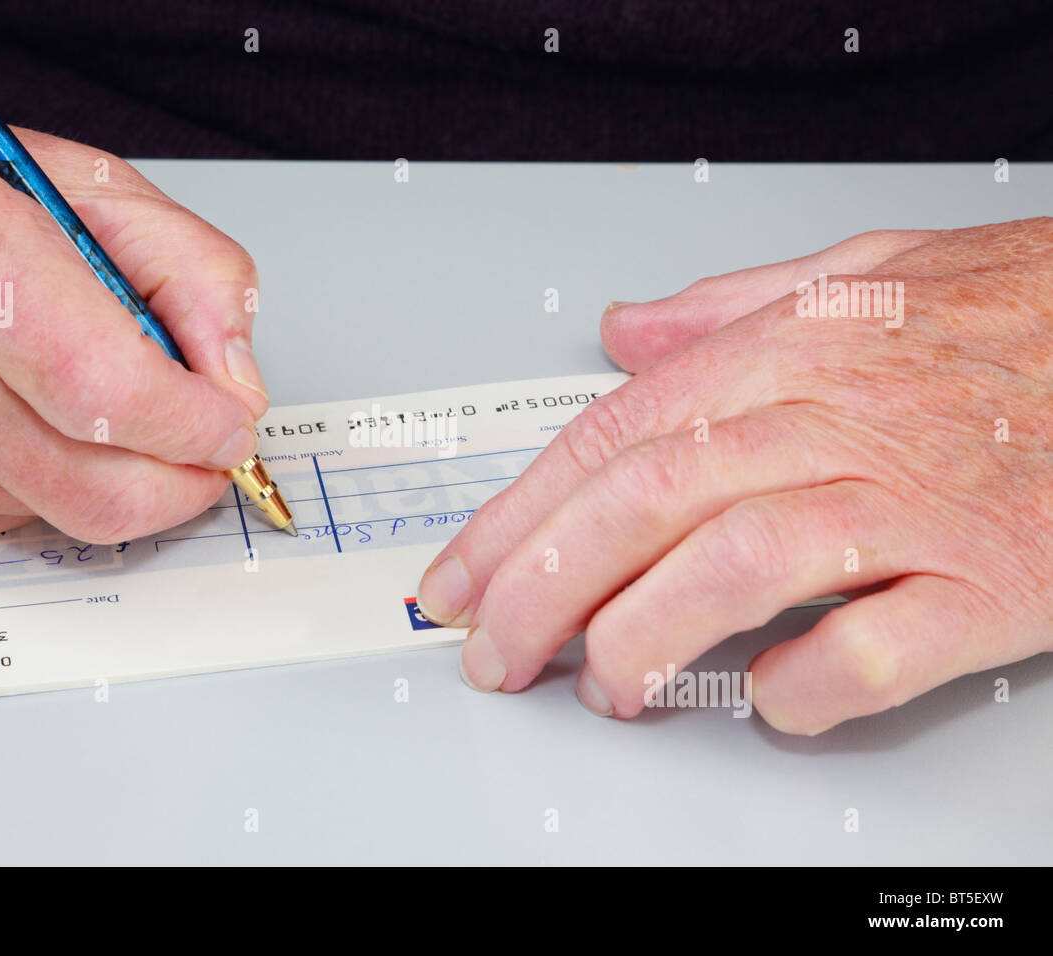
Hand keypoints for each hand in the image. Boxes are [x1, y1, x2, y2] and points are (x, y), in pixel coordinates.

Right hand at [0, 44, 267, 547]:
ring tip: (83, 397)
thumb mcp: (85, 188)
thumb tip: (236, 387)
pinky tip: (13, 418)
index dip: (195, 422)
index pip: (107, 390)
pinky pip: (11, 525)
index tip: (230, 419)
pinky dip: (47, 485)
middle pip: (96, 486)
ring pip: (65, 515)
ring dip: (113, 474)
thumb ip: (193, 273)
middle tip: (203, 442)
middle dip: (182, 478)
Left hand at [416, 217, 1052, 734]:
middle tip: (493, 655)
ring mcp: (905, 504)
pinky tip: (769, 699)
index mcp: (781, 357)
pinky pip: (877, 648)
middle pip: (643, 504)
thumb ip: (730, 310)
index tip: (457, 582)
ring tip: (606, 686)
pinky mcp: (986, 579)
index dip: (516, 521)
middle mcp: (826, 423)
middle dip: (544, 589)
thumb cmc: (1010, 316)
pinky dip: (809, 683)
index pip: (608, 442)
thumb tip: (630, 334)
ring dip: (648, 636)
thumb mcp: (858, 277)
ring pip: (735, 567)